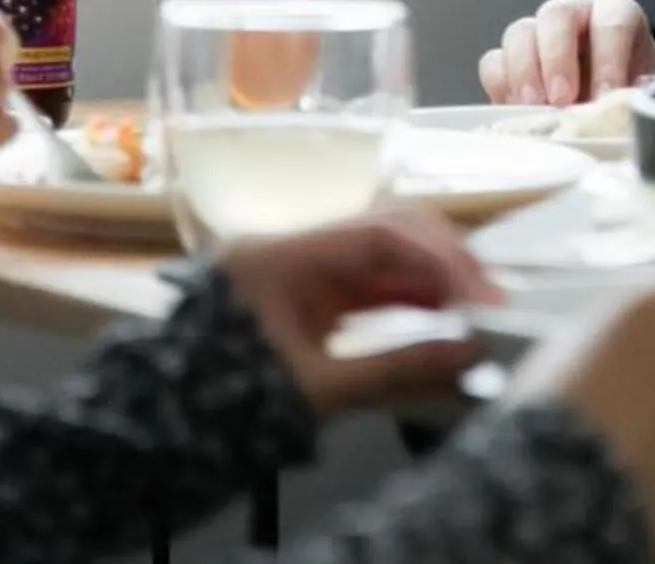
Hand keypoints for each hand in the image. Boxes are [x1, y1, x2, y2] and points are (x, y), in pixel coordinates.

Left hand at [216, 207, 501, 414]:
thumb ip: (397, 367)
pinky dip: (409, 293)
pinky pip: (370, 278)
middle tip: (487, 296)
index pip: (380, 233)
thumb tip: (470, 352)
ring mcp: (302, 266)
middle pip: (386, 225)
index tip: (482, 294)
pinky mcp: (310, 292)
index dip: (441, 259)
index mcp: (282, 257)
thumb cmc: (231, 405)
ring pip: (384, 248)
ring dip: (432, 273)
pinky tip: (442, 314)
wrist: (167, 430)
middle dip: (444, 256)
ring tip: (473, 307)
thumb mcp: (318, 390)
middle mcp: (293, 247)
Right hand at [480, 0, 654, 107]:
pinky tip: (516, 112)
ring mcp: (538, 32)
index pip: (612, 21)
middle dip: (558, 57)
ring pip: (520, 33)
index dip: (608, 59)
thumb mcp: (648, 91)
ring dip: (524, 72)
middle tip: (561, 99)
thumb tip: (631, 106)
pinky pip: (494, 62)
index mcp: (615, 11)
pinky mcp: (510, 60)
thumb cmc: (630, 92)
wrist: (606, 106)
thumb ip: (644, 93)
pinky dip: (502, 87)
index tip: (606, 96)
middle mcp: (574, 12)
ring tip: (534, 109)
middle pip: (557, 15)